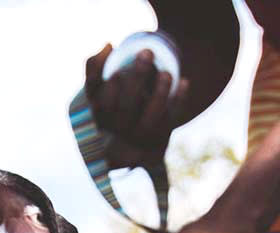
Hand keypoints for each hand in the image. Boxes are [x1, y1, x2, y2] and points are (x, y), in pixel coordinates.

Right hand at [84, 43, 188, 168]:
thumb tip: (108, 45)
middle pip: (127, 106)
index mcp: (102, 115)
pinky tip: (184, 81)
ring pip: (151, 116)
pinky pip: (171, 118)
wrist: (135, 140)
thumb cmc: (116, 102)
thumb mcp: (99, 89)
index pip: (102, 100)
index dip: (111, 86)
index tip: (119, 69)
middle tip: (147, 52)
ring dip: (160, 92)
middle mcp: (120, 127)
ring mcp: (141, 133)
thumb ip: (95, 65)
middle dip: (138, 77)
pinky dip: (179, 99)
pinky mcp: (161, 134)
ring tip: (167, 73)